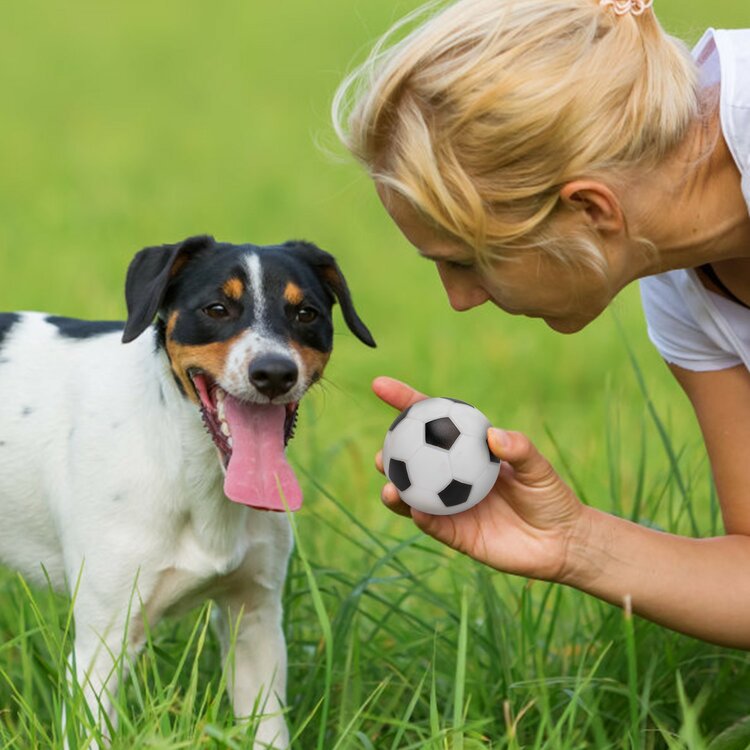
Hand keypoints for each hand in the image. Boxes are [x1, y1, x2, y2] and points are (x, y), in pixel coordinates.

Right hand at [373, 376, 587, 582]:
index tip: (380, 386)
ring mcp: (451, 506)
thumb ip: (519, 450)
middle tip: (384, 450)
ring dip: (396, 491)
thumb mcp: (539, 468)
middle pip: (412, 461)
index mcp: (467, 451)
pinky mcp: (455, 535)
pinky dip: (421, 517)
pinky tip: (416, 510)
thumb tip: (493, 434)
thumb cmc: (550, 497)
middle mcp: (452, 477)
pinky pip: (433, 525)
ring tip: (389, 485)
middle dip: (390, 454)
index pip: (431, 423)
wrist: (561, 543)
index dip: (404, 402)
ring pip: (413, 496)